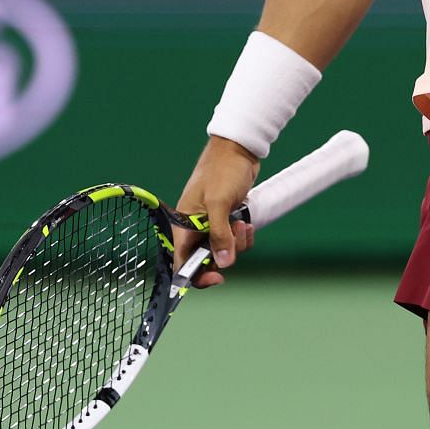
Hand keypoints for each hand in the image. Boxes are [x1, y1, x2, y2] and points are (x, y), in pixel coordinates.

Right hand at [172, 135, 260, 288]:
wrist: (239, 149)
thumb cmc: (222, 171)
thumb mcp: (219, 203)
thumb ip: (219, 235)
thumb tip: (223, 264)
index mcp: (184, 226)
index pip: (182, 262)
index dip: (196, 277)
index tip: (217, 278)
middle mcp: (195, 228)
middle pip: (205, 260)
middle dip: (224, 255)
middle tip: (235, 236)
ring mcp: (211, 224)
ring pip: (223, 251)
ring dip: (237, 243)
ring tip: (242, 224)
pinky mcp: (225, 220)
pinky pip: (233, 240)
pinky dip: (242, 237)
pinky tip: (247, 223)